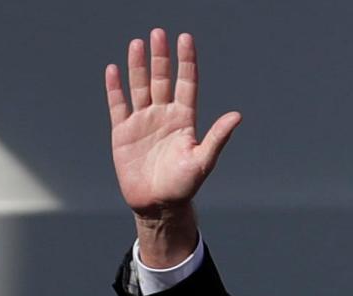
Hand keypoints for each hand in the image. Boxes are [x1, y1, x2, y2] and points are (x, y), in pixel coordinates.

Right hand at [105, 28, 240, 218]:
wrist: (158, 205)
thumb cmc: (184, 186)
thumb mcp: (203, 160)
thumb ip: (217, 137)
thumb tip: (237, 116)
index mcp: (184, 120)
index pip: (187, 83)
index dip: (186, 61)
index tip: (185, 38)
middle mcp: (164, 116)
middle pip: (162, 79)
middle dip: (161, 57)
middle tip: (158, 33)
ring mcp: (143, 122)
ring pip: (140, 87)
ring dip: (138, 66)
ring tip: (138, 43)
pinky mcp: (123, 132)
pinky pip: (119, 105)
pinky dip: (115, 88)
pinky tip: (114, 69)